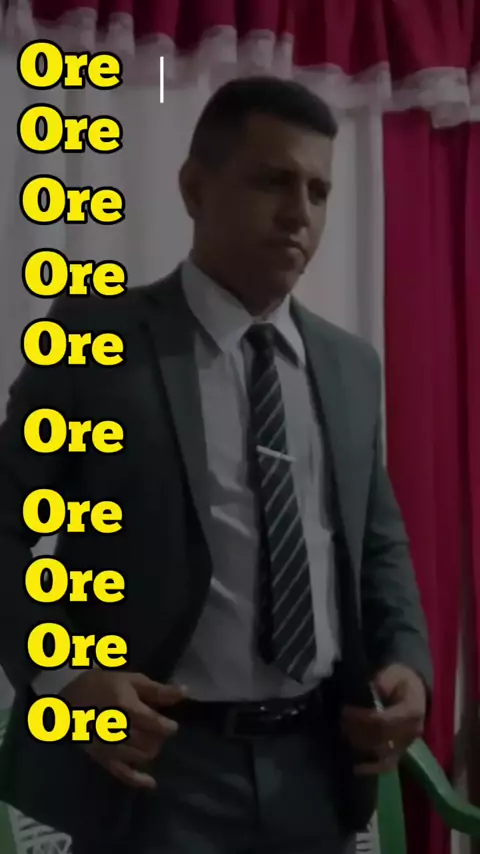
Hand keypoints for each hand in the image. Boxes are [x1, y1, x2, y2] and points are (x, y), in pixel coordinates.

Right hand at [60, 670, 187, 789]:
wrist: (68, 701)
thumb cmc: (102, 685)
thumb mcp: (130, 680)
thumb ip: (157, 690)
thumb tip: (185, 692)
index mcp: (124, 706)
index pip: (153, 723)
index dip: (167, 727)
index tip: (172, 726)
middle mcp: (117, 729)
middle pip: (149, 741)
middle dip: (158, 737)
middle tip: (158, 731)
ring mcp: (108, 747)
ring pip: (140, 756)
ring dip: (151, 750)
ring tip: (150, 742)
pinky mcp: (101, 759)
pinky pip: (122, 774)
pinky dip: (138, 780)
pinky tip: (151, 782)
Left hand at [341, 663, 425, 774]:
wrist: (414, 689)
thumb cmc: (400, 679)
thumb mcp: (394, 672)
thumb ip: (385, 680)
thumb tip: (377, 688)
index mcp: (412, 711)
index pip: (383, 720)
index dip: (361, 718)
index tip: (345, 711)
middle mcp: (412, 732)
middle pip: (381, 738)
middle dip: (357, 731)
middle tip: (341, 722)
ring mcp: (407, 744)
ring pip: (382, 753)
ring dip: (361, 745)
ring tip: (344, 734)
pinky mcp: (401, 752)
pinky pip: (388, 765)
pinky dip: (372, 768)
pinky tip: (356, 768)